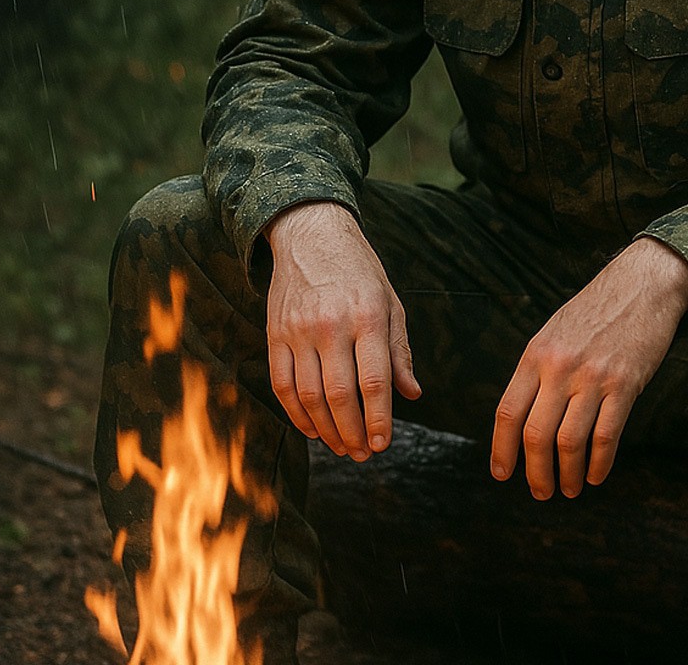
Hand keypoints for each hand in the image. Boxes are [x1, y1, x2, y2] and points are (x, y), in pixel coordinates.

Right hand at [264, 201, 421, 459]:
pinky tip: (312, 429)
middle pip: (339, 395)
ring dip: (325, 429)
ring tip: (341, 447)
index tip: (382, 444)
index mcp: (368, 317)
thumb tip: (411, 394)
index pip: (373, 380)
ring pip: (309, 395)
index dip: (378, 418)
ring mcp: (299, 330)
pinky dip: (296, 413)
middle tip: (362, 455)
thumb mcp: (390, 303)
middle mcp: (332, 325)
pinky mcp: (276, 333)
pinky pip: (282, 383)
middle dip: (352, 432)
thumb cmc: (360, 271)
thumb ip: (399, 351)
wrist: (310, 233)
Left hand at [490, 237, 687, 498]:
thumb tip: (520, 418)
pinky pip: (607, 436)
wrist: (643, 284)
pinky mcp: (625, 385)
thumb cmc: (595, 311)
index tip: (501, 474)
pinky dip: (600, 463)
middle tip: (540, 492)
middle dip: (535, 472)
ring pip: (570, 441)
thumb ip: (536, 371)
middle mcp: (559, 367)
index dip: (501, 449)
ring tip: (569, 490)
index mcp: (535, 355)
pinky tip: (596, 476)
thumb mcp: (553, 333)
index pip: (508, 412)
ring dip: (567, 474)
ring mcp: (593, 377)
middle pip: (536, 434)